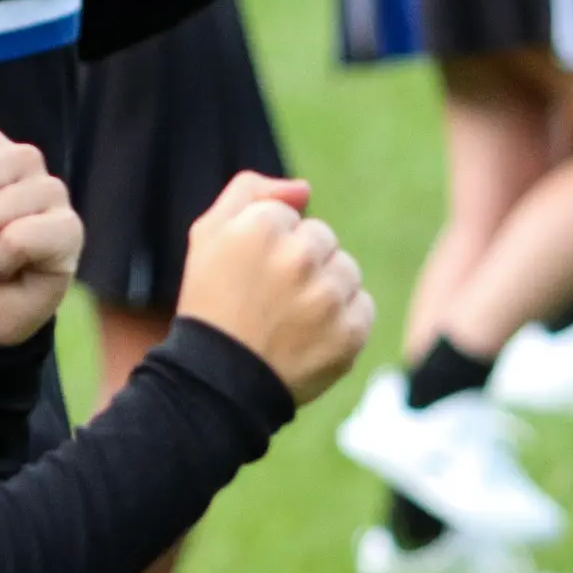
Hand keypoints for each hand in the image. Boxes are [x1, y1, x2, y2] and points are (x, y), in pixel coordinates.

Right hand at [174, 172, 372, 406]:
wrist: (219, 382)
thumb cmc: (212, 302)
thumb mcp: (210, 235)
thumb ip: (250, 193)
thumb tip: (304, 190)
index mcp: (260, 227)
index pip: (290, 216)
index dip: (267, 244)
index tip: (249, 273)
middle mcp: (298, 257)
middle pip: (322, 239)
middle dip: (302, 261)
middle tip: (270, 296)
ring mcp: (328, 296)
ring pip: (346, 270)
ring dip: (326, 288)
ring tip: (291, 317)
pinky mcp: (351, 332)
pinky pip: (362, 306)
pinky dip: (342, 320)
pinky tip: (310, 336)